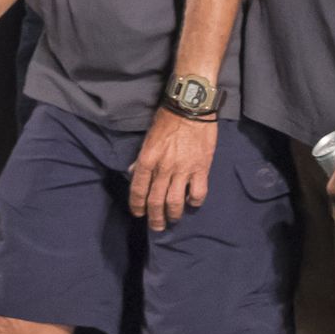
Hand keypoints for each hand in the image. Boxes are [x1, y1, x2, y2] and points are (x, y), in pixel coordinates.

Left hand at [130, 107, 217, 231]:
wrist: (191, 106)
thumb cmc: (167, 119)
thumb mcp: (148, 138)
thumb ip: (141, 158)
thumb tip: (133, 172)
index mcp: (147, 160)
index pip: (137, 191)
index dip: (136, 206)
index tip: (138, 214)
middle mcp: (163, 169)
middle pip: (155, 201)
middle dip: (155, 218)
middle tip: (157, 226)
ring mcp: (183, 170)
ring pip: (175, 202)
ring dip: (173, 215)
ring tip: (173, 220)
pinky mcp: (201, 168)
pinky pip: (198, 193)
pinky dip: (194, 202)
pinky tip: (192, 202)